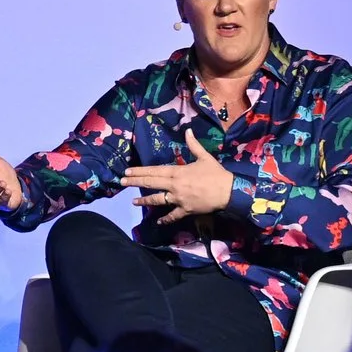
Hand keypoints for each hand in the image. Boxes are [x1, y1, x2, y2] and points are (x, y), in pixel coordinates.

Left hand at [118, 132, 234, 217]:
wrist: (229, 191)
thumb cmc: (216, 173)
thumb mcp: (204, 157)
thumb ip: (194, 144)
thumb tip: (188, 130)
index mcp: (178, 172)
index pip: (154, 171)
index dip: (140, 171)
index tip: (128, 171)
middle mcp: (175, 186)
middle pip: (151, 183)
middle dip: (135, 182)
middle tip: (122, 181)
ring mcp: (179, 199)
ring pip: (158, 200)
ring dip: (145, 201)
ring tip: (133, 201)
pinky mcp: (186, 210)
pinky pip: (173, 215)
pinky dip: (165, 219)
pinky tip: (158, 221)